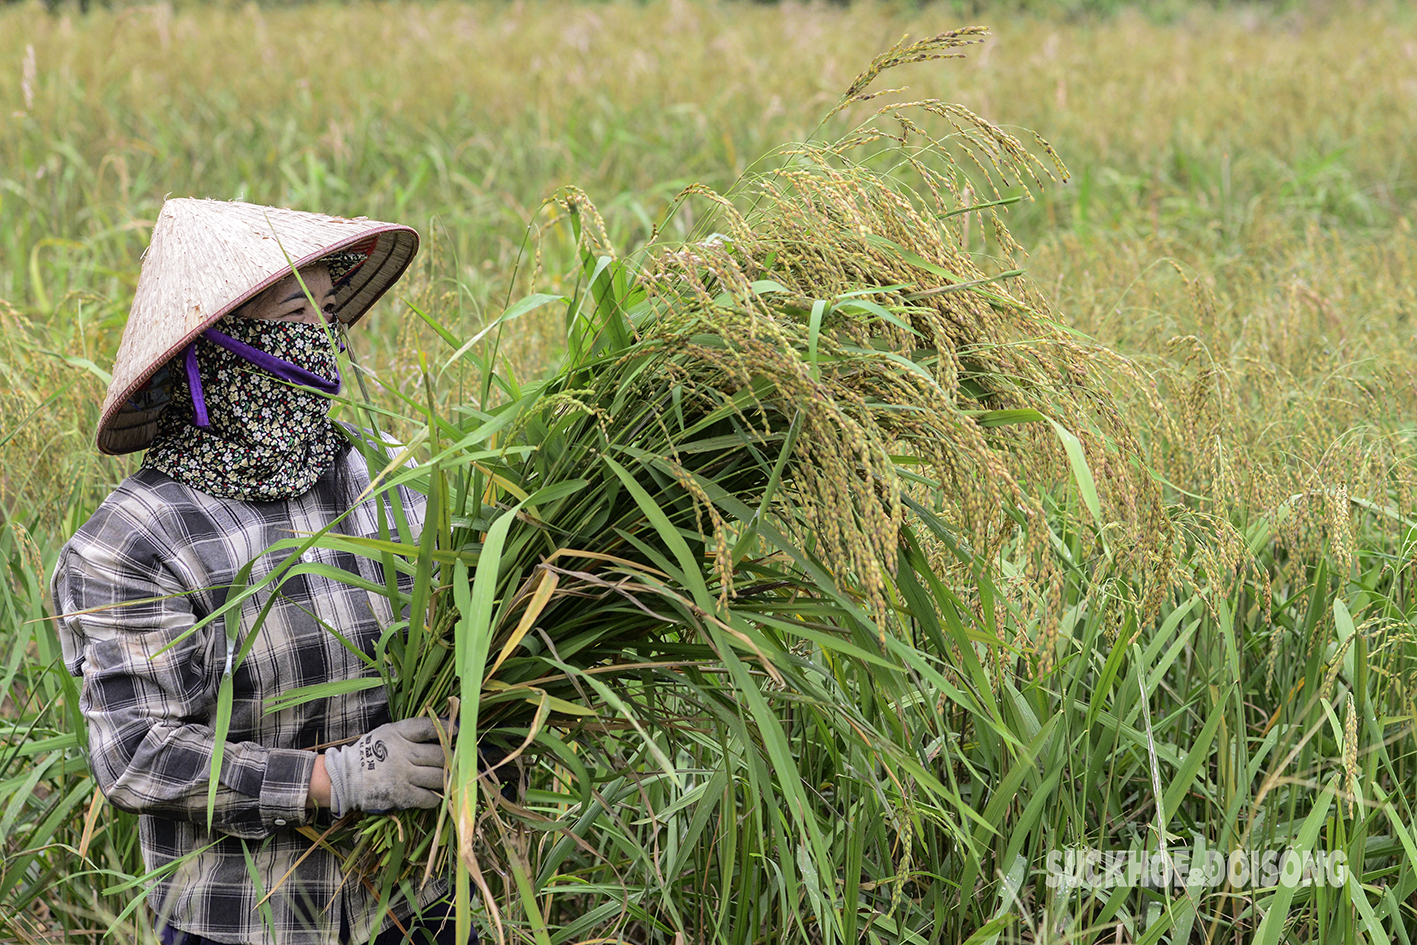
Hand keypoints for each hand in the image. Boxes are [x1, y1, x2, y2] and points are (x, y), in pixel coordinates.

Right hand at [323, 718, 450, 815]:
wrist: (346, 777)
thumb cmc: (371, 752)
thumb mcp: (388, 732)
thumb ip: (411, 730)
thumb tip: (443, 729)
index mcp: (399, 734)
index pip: (428, 728)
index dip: (446, 729)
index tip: (458, 731)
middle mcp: (403, 754)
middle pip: (440, 755)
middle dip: (453, 757)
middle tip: (460, 759)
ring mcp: (403, 776)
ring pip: (438, 777)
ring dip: (448, 777)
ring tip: (452, 777)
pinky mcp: (401, 795)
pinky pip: (428, 797)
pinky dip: (436, 796)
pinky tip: (435, 793)